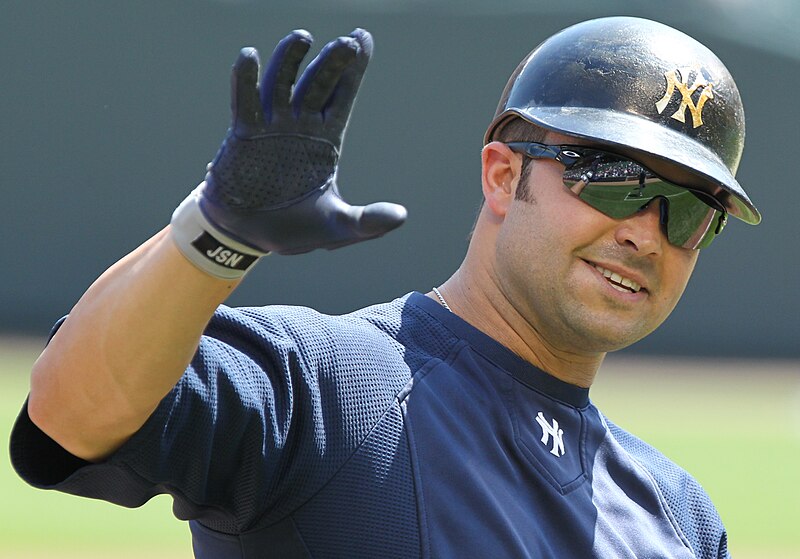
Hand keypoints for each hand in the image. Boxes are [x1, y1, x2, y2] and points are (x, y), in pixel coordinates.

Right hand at [171, 29, 406, 277]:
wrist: (249, 237)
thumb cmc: (296, 229)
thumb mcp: (337, 227)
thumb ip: (367, 222)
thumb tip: (402, 216)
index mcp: (326, 139)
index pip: (342, 95)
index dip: (353, 68)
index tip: (362, 38)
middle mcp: (300, 125)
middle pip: (318, 83)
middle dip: (333, 62)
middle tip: (348, 42)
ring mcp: (271, 126)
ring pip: (282, 82)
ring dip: (291, 60)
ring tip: (303, 37)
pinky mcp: (243, 134)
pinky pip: (245, 101)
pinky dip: (246, 79)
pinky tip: (251, 57)